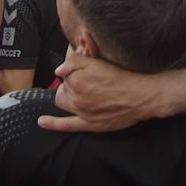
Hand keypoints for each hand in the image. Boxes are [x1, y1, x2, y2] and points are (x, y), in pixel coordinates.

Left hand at [40, 50, 155, 132]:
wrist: (143, 95)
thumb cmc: (126, 76)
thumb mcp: (101, 62)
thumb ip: (76, 61)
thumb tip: (58, 69)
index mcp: (79, 78)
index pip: (66, 70)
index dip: (74, 66)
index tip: (83, 65)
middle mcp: (77, 95)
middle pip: (64, 84)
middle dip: (71, 79)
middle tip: (86, 77)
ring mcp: (82, 111)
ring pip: (62, 100)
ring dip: (66, 94)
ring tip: (77, 90)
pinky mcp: (89, 123)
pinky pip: (65, 124)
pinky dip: (52, 123)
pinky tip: (42, 122)